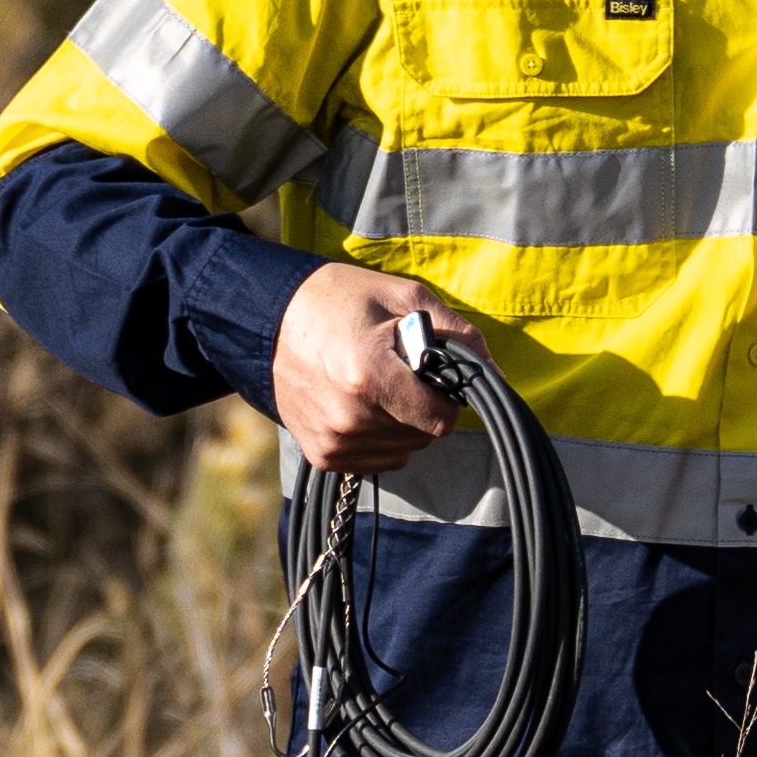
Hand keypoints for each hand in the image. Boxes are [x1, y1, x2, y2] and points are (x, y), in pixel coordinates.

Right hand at [273, 263, 472, 478]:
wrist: (262, 319)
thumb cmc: (336, 300)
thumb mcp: (402, 296)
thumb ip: (456, 333)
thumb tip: (494, 372)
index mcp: (370, 377)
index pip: (441, 419)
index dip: (447, 397)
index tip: (433, 375)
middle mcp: (349, 419)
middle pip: (424, 434)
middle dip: (422, 405)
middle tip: (396, 369)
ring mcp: (333, 442)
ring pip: (404, 449)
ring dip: (401, 422)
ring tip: (373, 383)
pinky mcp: (321, 455)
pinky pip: (377, 460)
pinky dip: (379, 437)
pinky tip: (358, 403)